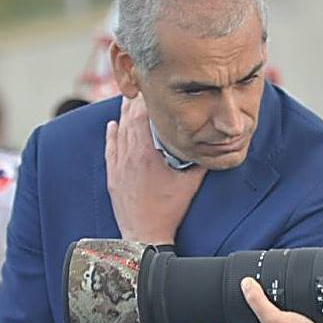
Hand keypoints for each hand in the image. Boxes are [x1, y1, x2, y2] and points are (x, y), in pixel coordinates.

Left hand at [105, 96, 206, 243]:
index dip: (146, 99)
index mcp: (146, 153)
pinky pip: (110, 149)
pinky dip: (111, 134)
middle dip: (135, 102)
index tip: (152, 87)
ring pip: (119, 132)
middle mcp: (129, 155)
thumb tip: (212, 145)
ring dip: (123, 115)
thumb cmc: (169, 210)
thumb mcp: (190, 183)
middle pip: (129, 120)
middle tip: (141, 88)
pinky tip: (112, 125)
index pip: (142, 116)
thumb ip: (199, 161)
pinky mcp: (113, 177)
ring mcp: (119, 166)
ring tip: (129, 100)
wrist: (145, 235)